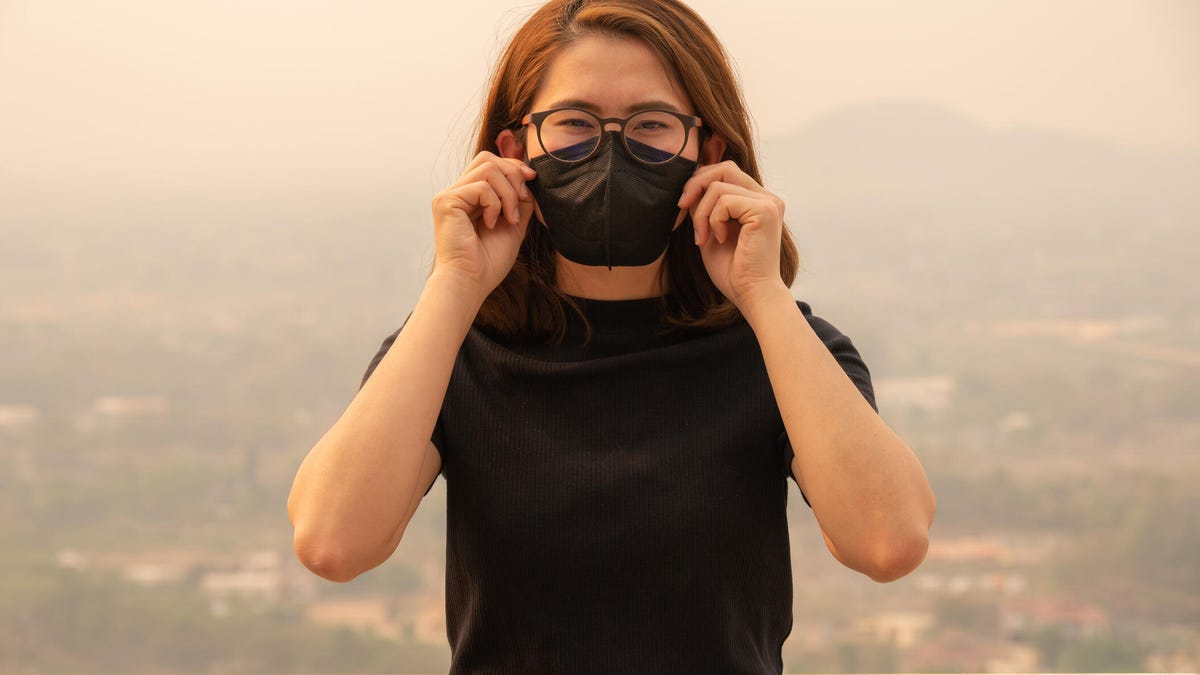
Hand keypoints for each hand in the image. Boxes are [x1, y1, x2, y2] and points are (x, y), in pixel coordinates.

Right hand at [430, 152, 536, 304]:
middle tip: (521, 201)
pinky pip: (482, 187)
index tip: (531, 181)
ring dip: (508, 193)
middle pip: (487, 158)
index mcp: (470, 197)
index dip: (514, 167)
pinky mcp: (446, 201)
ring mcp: (449, 195)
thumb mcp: (514, 223)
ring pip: (488, 169)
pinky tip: (491, 224)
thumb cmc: (489, 260)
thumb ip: (520, 199)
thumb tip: (528, 175)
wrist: (472, 282)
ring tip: (509, 218)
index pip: (491, 164)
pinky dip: (495, 204)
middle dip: (513, 175)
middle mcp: (457, 192)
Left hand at [678, 161, 789, 311]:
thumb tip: (688, 183)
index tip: (683, 205)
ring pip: (719, 186)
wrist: (751, 294)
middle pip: (724, 168)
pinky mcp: (764, 211)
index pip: (725, 172)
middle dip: (695, 185)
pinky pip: (724, 200)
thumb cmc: (732, 270)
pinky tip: (718, 239)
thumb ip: (705, 206)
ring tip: (703, 237)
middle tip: (681, 208)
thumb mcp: (711, 230)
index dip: (700, 182)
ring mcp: (768, 203)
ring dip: (701, 213)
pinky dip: (712, 220)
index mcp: (757, 201)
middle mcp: (767, 198)